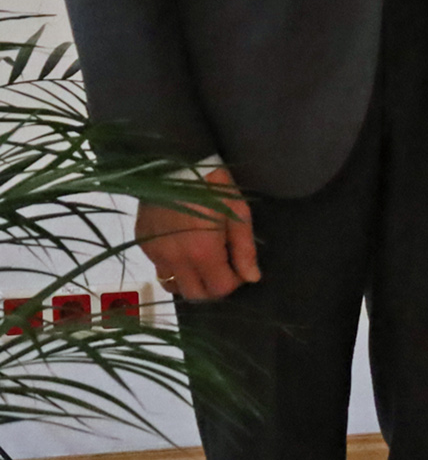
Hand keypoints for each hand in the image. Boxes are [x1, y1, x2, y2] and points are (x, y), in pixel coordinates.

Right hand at [136, 168, 258, 301]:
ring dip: (191, 280)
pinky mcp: (143, 245)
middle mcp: (175, 260)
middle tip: (223, 267)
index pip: (219, 290)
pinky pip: (160, 268)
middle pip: (195, 295)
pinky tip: (183, 246)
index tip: (239, 269)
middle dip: (212, 287)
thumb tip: (251, 278)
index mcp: (202, 252)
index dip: (233, 283)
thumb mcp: (238, 213)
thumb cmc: (213, 185)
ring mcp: (155, 254)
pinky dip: (174, 266)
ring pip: (174, 285)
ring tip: (202, 260)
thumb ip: (244, 249)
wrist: (172, 164)